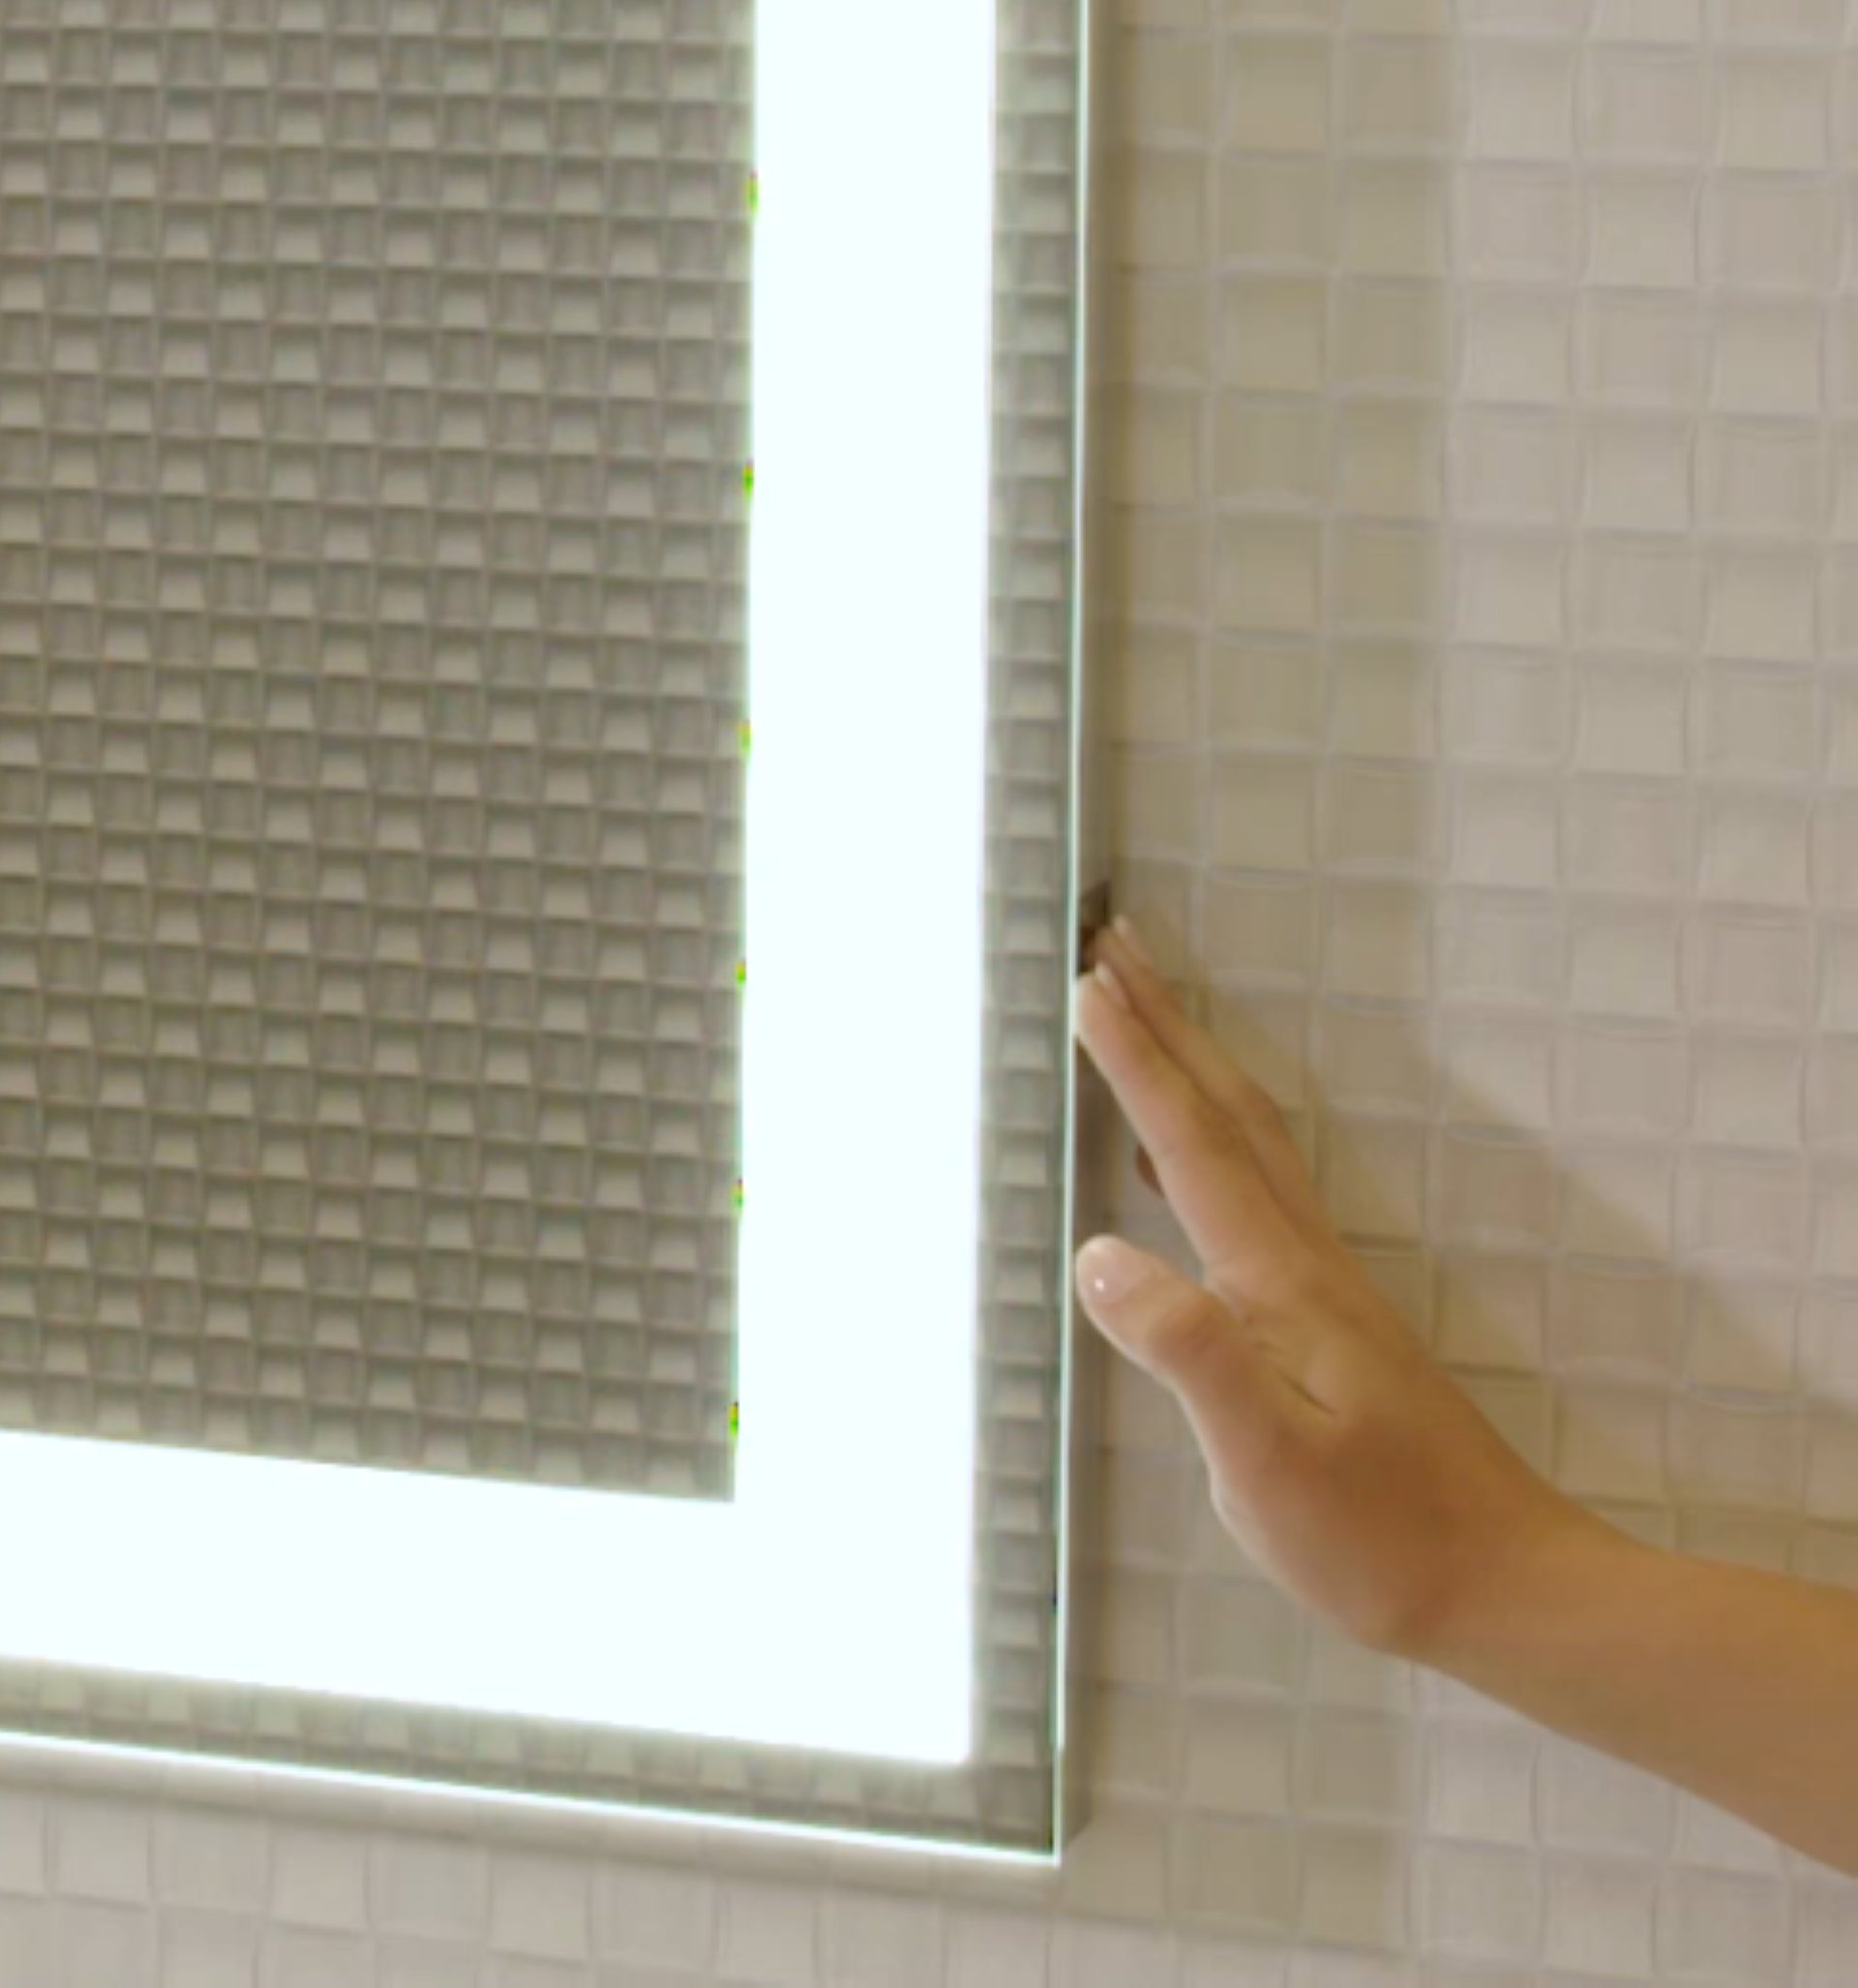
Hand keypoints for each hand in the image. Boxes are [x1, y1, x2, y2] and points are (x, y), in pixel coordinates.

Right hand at [1074, 921, 1599, 1664]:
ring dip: (1198, 1065)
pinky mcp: (1331, 1316)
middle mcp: (1303, 1259)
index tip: (1090, 985)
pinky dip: (1215, 1134)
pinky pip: (1260, 1184)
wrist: (1499, 1580)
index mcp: (1277, 1281)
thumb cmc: (1375, 1536)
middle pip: (1229, 1112)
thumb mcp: (1264, 1460)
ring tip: (1150, 1012)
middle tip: (1118, 945)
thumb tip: (1099, 1251)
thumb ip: (1187, 1349)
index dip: (1139, 1065)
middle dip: (1169, 1024)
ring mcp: (1323, 1284)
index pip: (1193, 1148)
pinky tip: (1192, 1155)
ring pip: (1253, 1139)